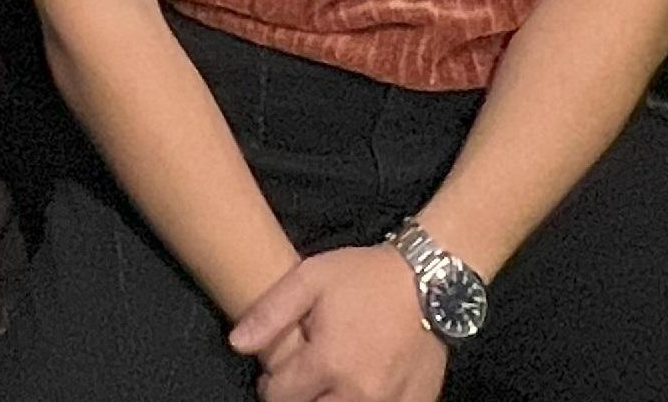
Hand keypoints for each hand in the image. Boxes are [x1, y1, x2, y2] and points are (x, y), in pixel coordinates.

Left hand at [228, 244, 444, 401]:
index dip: (271, 386)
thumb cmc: (366, 277)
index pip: (279, 398)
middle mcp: (357, 393)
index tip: (278, 372)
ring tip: (333, 379)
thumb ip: (270, 312)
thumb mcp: (311, 278)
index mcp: (328, 363)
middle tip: (307, 377)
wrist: (431, 281)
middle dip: (302, 398)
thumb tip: (236, 344)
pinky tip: (363, 381)